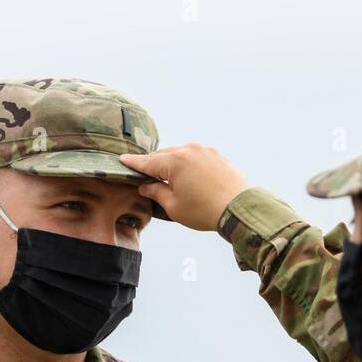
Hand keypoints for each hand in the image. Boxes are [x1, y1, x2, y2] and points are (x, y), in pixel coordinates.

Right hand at [120, 145, 249, 231]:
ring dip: (170, 163)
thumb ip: (156, 192)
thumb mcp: (174, 206)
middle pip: (162, 155)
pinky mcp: (215, 155)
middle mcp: (188, 150)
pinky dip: (185, 163)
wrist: (238, 208)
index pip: (147, 162)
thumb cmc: (204, 211)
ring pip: (179, 153)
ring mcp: (204, 151)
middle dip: (152, 164)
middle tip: (144, 175)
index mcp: (174, 162)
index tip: (122, 160)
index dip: (133, 163)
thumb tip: (146, 186)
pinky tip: (185, 175)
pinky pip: (194, 155)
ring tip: (166, 178)